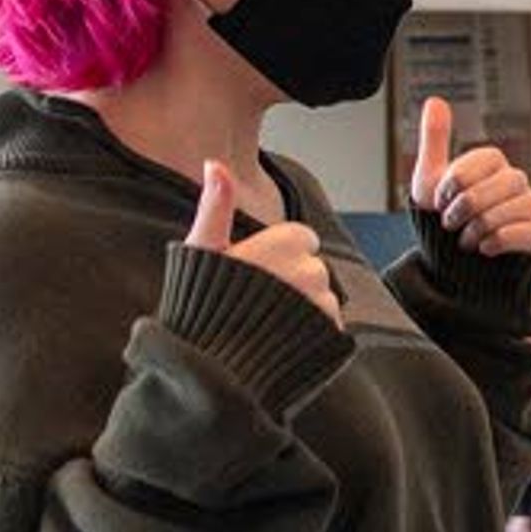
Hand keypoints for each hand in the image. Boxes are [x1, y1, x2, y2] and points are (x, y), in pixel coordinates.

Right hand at [185, 159, 340, 328]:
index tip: (252, 275)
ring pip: (321, 299)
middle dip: (290, 283)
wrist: (211, 368)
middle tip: (254, 303)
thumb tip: (214, 162)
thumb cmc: (198, 307)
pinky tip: (281, 344)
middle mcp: (312, 268)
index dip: (276, 258)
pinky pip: (330, 328)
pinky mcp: (332, 334)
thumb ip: (215, 205)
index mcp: (285, 242)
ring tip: (265, 327)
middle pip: (312, 269)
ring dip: (301, 311)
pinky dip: (312, 335)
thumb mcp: (201, 250)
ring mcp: (324, 303)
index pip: (299, 239)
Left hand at [412, 97, 530, 257]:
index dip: (456, 183)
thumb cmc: (443, 216)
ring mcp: (530, 205)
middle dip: (463, 209)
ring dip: (476, 229)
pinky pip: (519, 233)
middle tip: (450, 222)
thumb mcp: (430, 177)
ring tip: (466, 237)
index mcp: (493, 162)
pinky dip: (493, 243)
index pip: (482, 160)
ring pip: (506, 211)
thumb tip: (435, 100)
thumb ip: (435, 138)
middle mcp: (515, 179)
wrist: (455, 259)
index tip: (441, 199)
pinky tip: (484, 246)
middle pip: (495, 186)